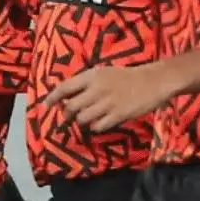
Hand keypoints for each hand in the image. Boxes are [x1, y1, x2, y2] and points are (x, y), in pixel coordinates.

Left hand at [49, 64, 177, 131]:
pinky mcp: (119, 115)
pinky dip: (95, 127)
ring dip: (81, 122)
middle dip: (67, 115)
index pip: (65, 87)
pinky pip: (98, 126)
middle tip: (68, 117)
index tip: (46, 106)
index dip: (53, 98)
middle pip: (72, 107)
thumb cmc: (126, 77)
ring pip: (83, 119)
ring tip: (86, 120)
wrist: (153, 81)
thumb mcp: (103, 73)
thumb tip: (66, 98)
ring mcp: (108, 103)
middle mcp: (97, 89)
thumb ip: (85, 83)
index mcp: (92, 76)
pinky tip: (100, 123)